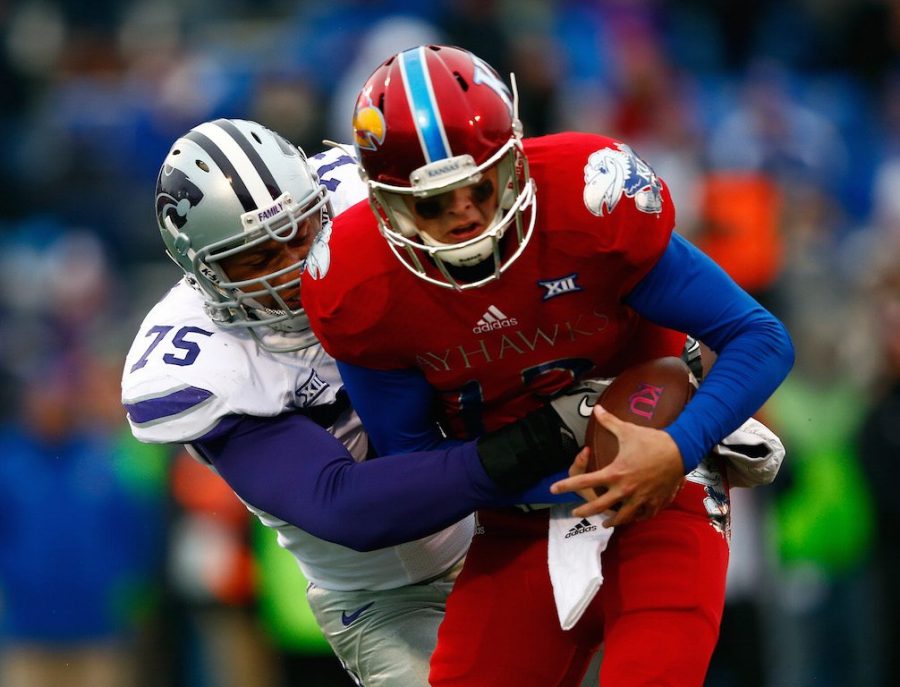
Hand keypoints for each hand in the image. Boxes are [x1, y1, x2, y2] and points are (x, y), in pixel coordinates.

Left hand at [550, 405, 684, 526]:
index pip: (585, 481)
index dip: (567, 485)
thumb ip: (608, 422)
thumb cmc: (652, 440)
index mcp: (615, 473)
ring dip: (611, 520)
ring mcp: (641, 498)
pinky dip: (636, 518)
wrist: (681, 450)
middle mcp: (626, 489)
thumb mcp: (627, 430)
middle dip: (584, 510)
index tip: (554, 489)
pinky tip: (632, 518)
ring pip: (622, 516)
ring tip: (604, 522)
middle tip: (574, 512)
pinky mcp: (655, 502)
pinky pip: (643, 515)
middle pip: (599, 506)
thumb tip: (596, 409)